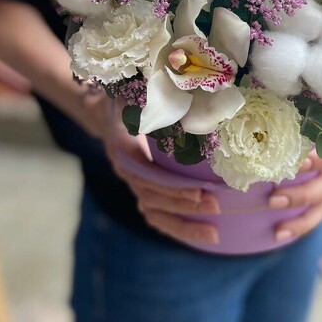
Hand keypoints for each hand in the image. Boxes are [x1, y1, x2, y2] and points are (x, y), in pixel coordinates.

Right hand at [99, 98, 220, 244]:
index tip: (199, 190)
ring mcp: (133, 184)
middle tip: (215, 206)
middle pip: (152, 199)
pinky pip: (159, 216)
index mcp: (123, 149)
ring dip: (184, 225)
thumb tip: (181, 85)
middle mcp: (125, 171)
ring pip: (154, 214)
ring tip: (214, 234)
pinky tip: (206, 236)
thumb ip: (154, 94)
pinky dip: (180, 228)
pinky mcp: (144, 191)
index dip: (172, 186)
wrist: (107, 111)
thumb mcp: (135, 91)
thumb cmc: (130, 97)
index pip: (147, 175)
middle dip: (183, 206)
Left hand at [269, 95, 321, 241]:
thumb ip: (286, 96)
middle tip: (273, 199)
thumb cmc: (316, 95)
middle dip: (303, 193)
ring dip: (303, 215)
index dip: (319, 157)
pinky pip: (321, 210)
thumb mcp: (308, 91)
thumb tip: (243, 99)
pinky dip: (302, 224)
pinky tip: (280, 234)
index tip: (298, 164)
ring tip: (278, 227)